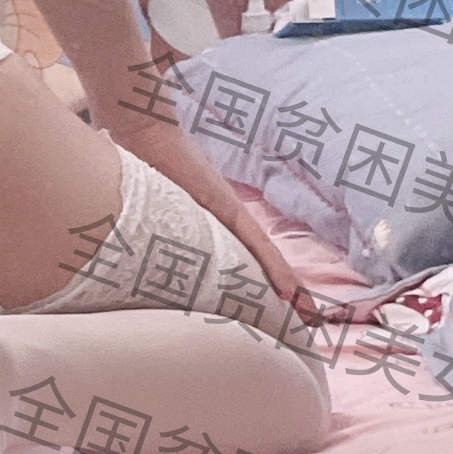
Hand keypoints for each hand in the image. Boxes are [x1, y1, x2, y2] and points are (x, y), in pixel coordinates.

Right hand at [106, 113, 331, 328]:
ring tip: (310, 314)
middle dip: (287, 297)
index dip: (268, 287)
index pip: (248, 262)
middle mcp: (225, 223)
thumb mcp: (153, 209)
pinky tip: (290, 291)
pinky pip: (255, 246)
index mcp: (210, 226)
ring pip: (266, 261)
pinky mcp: (225, 208)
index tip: (288, 313)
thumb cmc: (142, 169)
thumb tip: (141, 255)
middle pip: (263, 267)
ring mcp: (228, 215)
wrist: (144, 130)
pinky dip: (274, 270)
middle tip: (311, 323)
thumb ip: (157, 230)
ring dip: (289, 290)